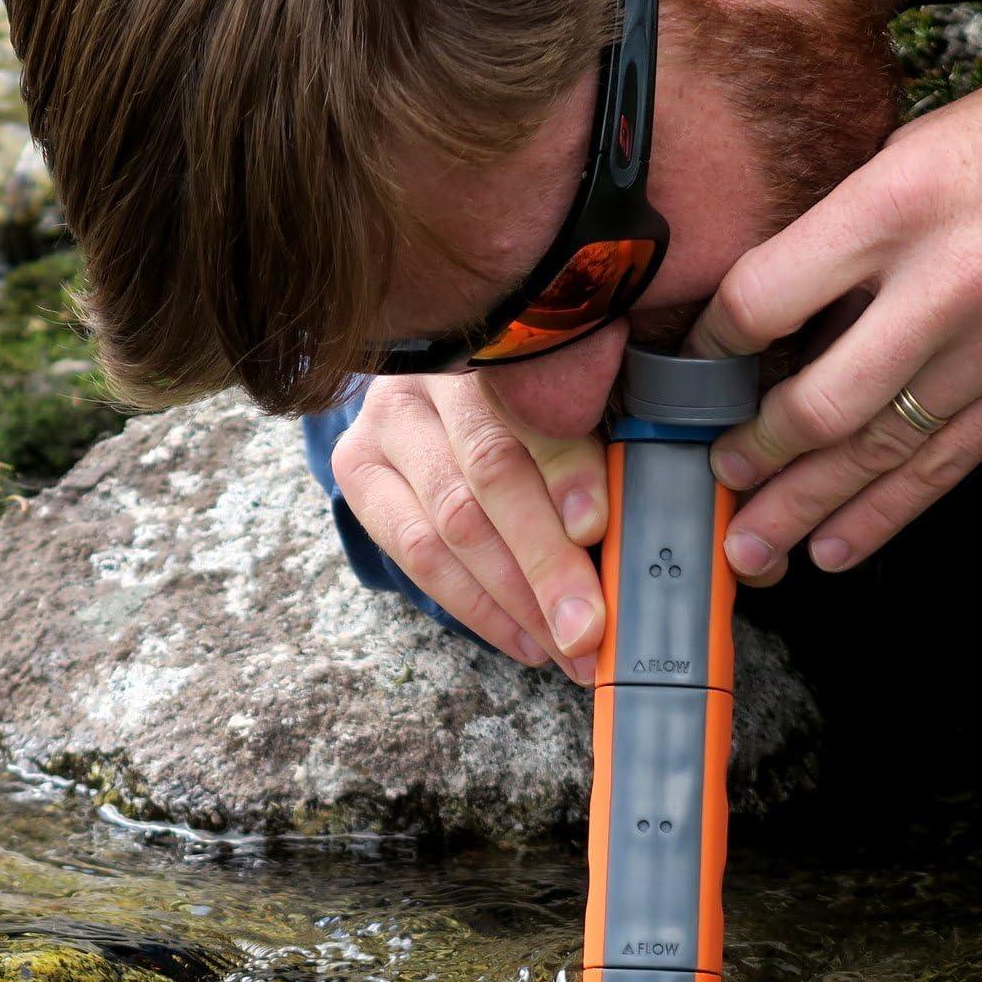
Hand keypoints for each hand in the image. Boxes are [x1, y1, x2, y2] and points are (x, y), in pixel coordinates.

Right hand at [331, 372, 607, 681]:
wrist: (448, 389)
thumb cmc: (541, 399)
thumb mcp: (585, 398)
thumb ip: (605, 440)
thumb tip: (623, 531)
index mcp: (501, 332)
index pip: (534, 405)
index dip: (568, 468)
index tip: (596, 529)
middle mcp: (433, 369)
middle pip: (489, 473)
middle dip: (546, 563)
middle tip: (589, 626)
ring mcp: (385, 417)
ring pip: (451, 522)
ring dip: (515, 601)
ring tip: (566, 648)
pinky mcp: (357, 465)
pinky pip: (415, 553)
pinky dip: (478, 607)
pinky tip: (525, 639)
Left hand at [688, 32, 981, 584]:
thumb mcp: (925, 142)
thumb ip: (850, 227)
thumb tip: (776, 307)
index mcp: (897, 205)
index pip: (766, 296)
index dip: (713, 343)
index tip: (693, 367)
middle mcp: (942, 286)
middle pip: (819, 402)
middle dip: (755, 451)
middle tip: (718, 476)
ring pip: (877, 453)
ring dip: (804, 508)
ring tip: (753, 549)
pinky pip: (944, 468)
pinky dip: (885, 516)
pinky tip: (835, 550)